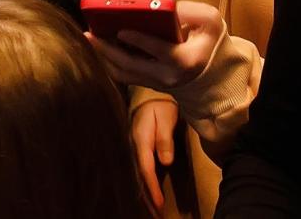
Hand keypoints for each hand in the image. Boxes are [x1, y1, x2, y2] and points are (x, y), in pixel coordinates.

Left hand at [92, 0, 225, 90]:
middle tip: (91, 33)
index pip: (159, 51)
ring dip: (105, 56)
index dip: (139, 40)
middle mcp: (169, 76)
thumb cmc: (210, 42)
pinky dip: (110, 61)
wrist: (214, 75)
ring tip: (90, 37)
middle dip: (109, 49)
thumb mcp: (209, 21)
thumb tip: (161, 5)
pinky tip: (100, 45)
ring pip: (125, 73)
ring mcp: (158, 83)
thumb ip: (189, 10)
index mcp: (186, 60)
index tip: (120, 30)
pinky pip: (125, 75)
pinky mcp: (150, 84)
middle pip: (133, 65)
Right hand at [129, 97, 178, 212]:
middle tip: (157, 215)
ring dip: (146, 193)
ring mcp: (135, 148)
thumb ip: (165, 139)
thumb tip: (166, 162)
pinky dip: (146, 184)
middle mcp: (135, 147)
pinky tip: (150, 192)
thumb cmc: (160, 105)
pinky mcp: (138, 149)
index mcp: (141, 140)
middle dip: (148, 197)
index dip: (153, 188)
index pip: (146, 169)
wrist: (149, 95)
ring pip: (139, 176)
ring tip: (154, 210)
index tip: (160, 204)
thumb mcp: (165, 118)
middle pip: (140, 177)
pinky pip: (141, 170)